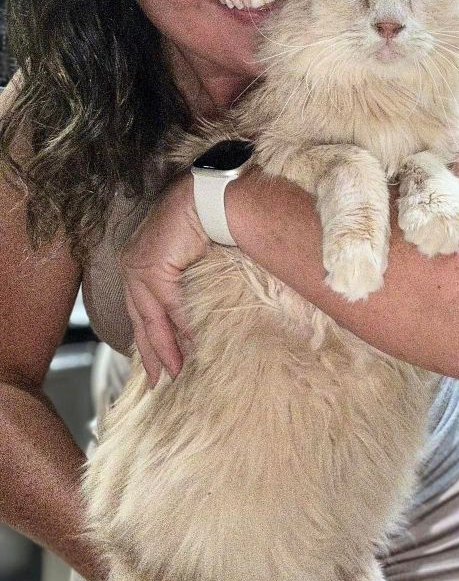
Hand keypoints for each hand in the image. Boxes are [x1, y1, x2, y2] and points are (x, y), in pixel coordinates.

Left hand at [118, 173, 209, 386]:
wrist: (206, 198)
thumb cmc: (201, 222)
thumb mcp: (188, 262)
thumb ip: (184, 289)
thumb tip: (194, 319)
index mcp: (136, 263)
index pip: (139, 310)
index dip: (147, 339)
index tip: (156, 365)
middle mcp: (131, 266)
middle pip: (140, 320)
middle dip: (151, 353)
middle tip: (158, 381)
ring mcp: (139, 268)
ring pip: (151, 318)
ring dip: (164, 348)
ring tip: (174, 372)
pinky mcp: (154, 269)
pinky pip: (169, 307)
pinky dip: (180, 329)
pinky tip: (188, 347)